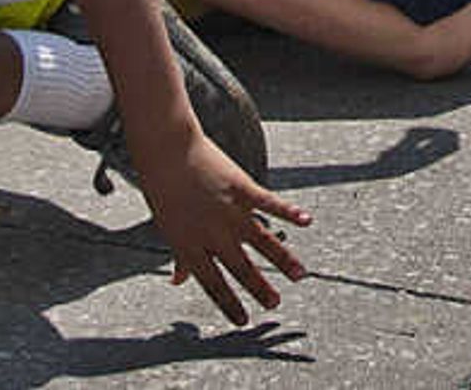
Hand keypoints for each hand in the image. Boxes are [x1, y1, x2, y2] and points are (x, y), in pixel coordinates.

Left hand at [129, 125, 312, 321]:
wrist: (167, 150)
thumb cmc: (164, 190)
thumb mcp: (167, 228)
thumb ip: (180, 258)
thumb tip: (177, 281)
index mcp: (190, 246)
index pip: (212, 284)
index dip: (229, 304)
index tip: (244, 321)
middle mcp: (212, 234)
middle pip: (240, 269)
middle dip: (260, 289)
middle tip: (275, 304)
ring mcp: (228, 211)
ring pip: (261, 242)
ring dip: (283, 260)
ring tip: (300, 276)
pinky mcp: (241, 188)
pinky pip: (269, 204)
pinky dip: (289, 213)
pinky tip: (306, 221)